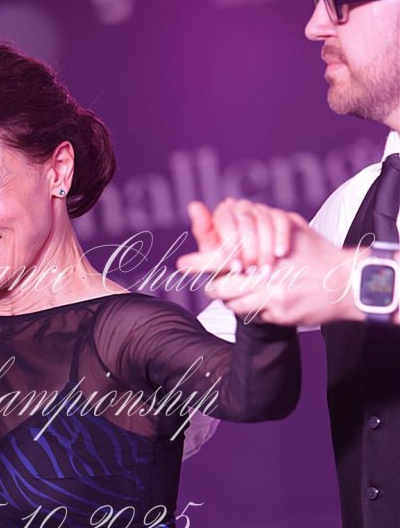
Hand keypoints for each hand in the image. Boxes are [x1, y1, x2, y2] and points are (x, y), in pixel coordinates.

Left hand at [177, 200, 381, 326]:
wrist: (346, 283)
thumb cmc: (318, 254)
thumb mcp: (294, 228)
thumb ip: (267, 224)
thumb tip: (241, 211)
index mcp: (267, 252)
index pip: (224, 257)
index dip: (201, 262)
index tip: (181, 263)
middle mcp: (266, 276)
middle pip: (222, 288)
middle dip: (214, 287)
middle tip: (212, 286)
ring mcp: (272, 298)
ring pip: (234, 304)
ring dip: (231, 300)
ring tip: (237, 294)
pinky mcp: (279, 316)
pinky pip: (252, 316)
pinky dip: (250, 310)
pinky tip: (258, 303)